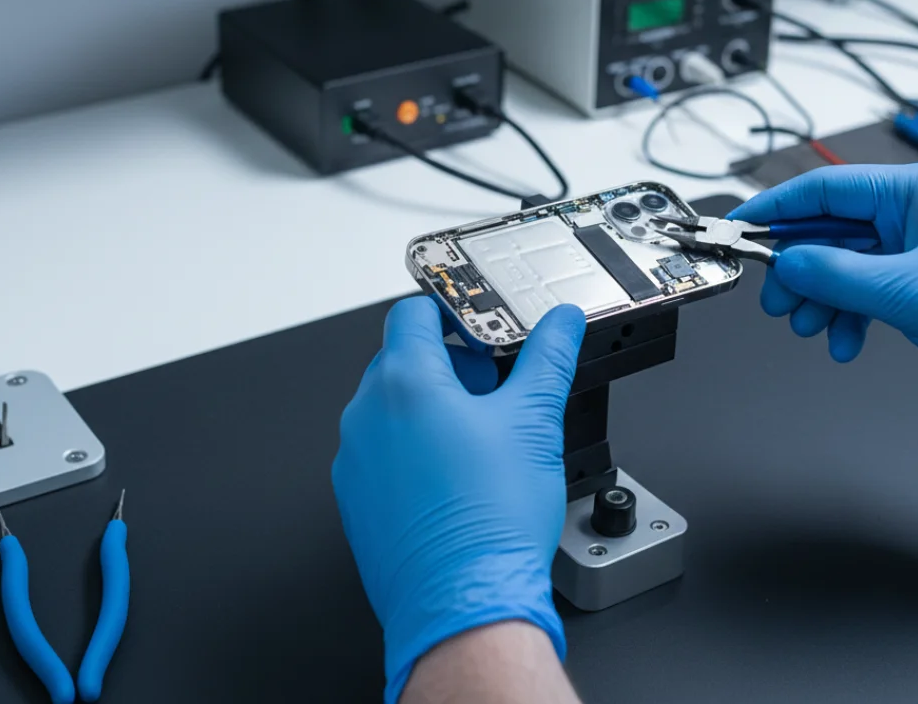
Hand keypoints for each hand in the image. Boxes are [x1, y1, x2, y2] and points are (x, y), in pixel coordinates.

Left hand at [333, 296, 586, 703]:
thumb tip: (560, 322)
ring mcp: (356, 460)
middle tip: (492, 390)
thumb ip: (548, 357)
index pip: (413, 313)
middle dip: (448, 366)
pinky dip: (411, 450)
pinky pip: (381, 453)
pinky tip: (453, 478)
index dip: (451, 315)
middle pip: (402, 359)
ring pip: (390, 408)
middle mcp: (367, 414)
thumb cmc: (491, 520)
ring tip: (478, 439)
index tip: (479, 332)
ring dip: (429, 408)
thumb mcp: (534, 420)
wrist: (465, 603)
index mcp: (404, 381)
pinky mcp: (356, 499)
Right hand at [734, 162, 917, 410]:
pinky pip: (869, 285)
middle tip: (778, 301)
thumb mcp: (906, 292)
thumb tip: (786, 263)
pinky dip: (851, 313)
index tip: (744, 226)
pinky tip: (845, 340)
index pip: (827, 188)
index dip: (778, 208)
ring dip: (823, 298)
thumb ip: (836, 274)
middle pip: (832, 230)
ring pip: (846, 262)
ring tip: (809, 327)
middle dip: (801, 271)